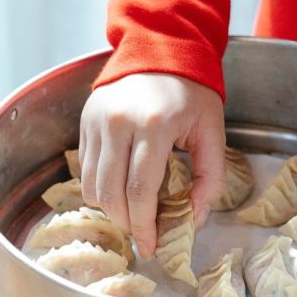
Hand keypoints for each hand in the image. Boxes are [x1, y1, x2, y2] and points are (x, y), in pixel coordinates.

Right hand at [79, 72, 225, 256]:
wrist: (160, 49)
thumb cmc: (191, 92)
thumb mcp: (212, 131)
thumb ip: (211, 177)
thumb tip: (194, 220)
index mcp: (153, 126)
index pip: (140, 191)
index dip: (144, 226)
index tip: (151, 247)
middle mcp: (118, 124)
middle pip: (110, 194)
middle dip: (126, 223)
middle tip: (142, 235)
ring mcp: (96, 122)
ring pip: (91, 186)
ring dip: (110, 209)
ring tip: (131, 214)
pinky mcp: (85, 122)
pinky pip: (84, 170)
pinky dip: (99, 189)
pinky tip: (119, 190)